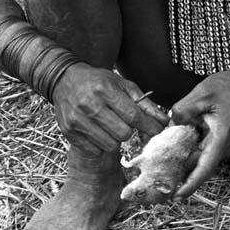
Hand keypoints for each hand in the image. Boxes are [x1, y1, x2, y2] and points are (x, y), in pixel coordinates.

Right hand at [52, 63, 167, 154]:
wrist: (65, 80)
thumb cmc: (99, 82)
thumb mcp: (123, 85)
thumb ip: (145, 104)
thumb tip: (164, 121)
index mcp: (105, 90)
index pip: (134, 116)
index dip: (149, 126)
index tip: (157, 130)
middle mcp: (89, 105)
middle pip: (123, 133)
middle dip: (129, 130)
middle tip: (125, 122)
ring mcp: (77, 120)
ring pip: (110, 145)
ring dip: (115, 138)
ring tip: (110, 125)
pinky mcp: (68, 132)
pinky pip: (94, 149)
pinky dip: (100, 143)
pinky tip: (97, 130)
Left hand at [170, 65, 229, 197]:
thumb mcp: (202, 93)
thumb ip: (183, 110)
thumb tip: (171, 125)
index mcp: (221, 138)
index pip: (205, 168)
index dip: (191, 184)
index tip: (178, 195)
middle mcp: (224, 145)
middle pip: (201, 166)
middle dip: (182, 175)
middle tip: (161, 183)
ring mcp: (224, 143)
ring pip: (202, 158)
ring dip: (185, 163)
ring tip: (164, 166)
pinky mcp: (222, 138)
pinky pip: (205, 149)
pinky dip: (191, 151)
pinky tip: (177, 146)